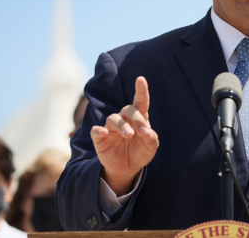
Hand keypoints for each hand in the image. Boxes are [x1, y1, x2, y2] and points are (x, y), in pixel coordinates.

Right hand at [91, 76, 158, 195]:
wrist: (126, 169)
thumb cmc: (140, 153)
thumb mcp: (150, 149)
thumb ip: (152, 140)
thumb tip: (148, 133)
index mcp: (138, 119)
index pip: (140, 101)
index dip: (141, 90)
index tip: (140, 79)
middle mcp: (124, 119)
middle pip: (127, 110)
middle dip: (136, 119)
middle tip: (142, 133)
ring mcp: (111, 128)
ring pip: (112, 119)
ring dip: (121, 125)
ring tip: (129, 135)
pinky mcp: (100, 138)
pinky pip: (96, 130)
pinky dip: (99, 130)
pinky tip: (104, 133)